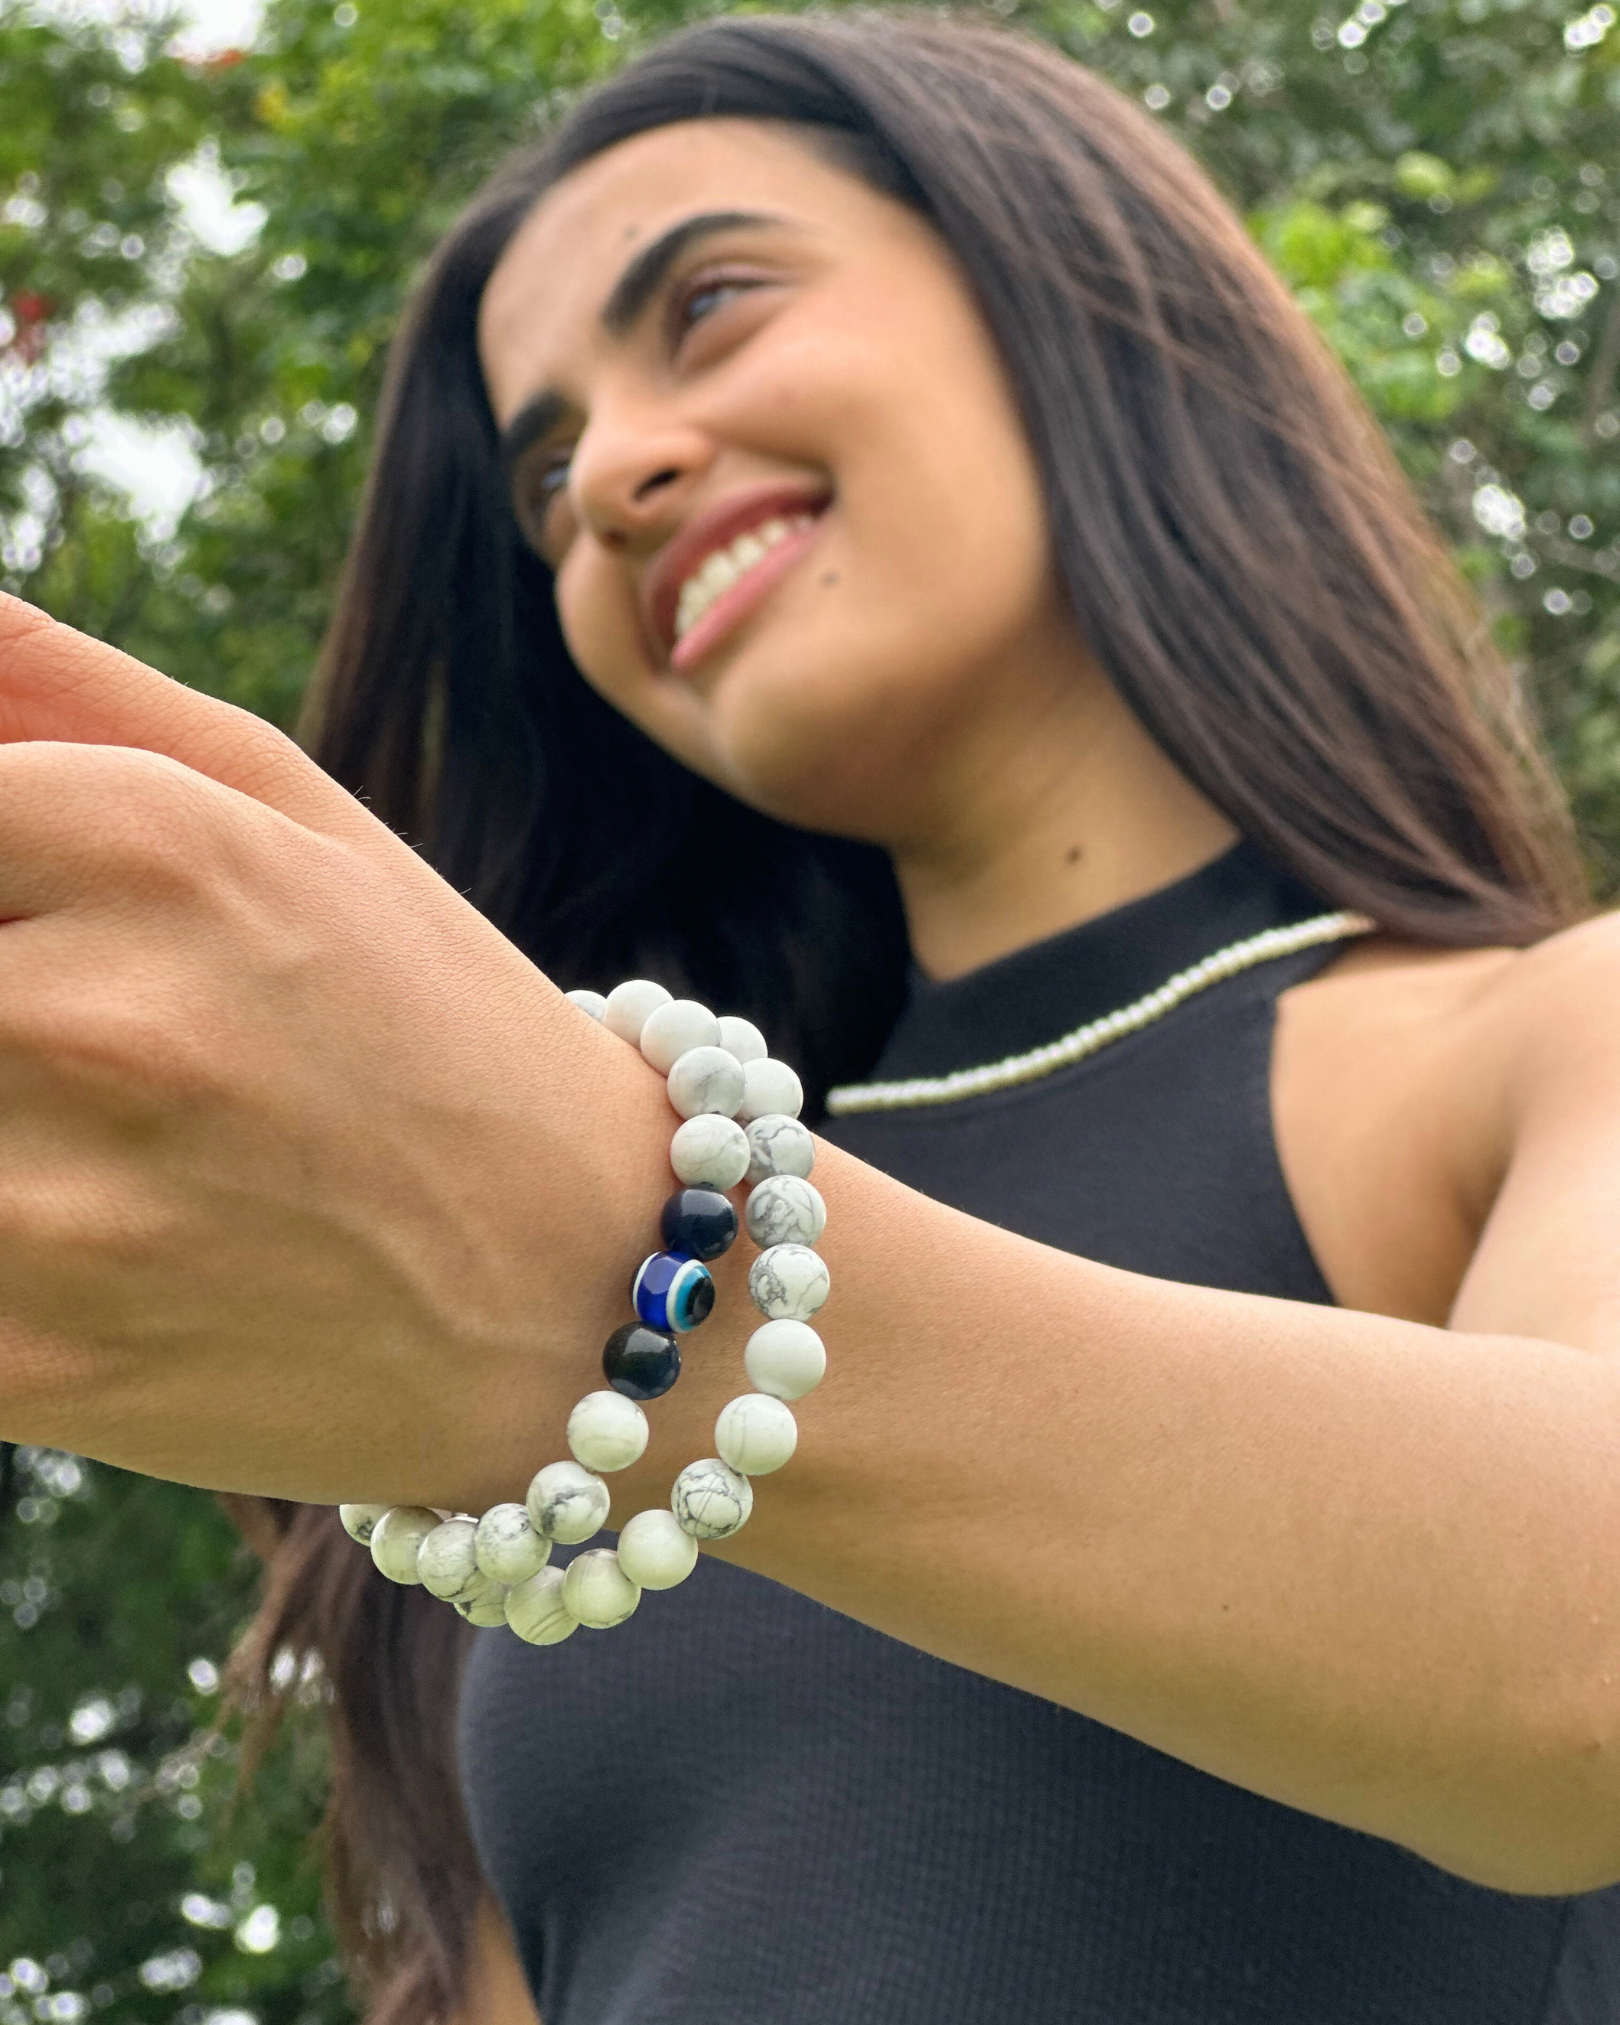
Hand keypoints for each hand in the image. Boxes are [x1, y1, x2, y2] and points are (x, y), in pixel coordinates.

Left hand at [0, 595, 672, 1507]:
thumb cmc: (434, 1026)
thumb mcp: (299, 818)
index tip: (38, 921)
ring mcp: (56, 1209)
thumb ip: (69, 693)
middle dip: (5, 989)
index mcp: (155, 845)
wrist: (589, 1293)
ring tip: (112, 1129)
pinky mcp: (37, 1367)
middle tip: (97, 1031)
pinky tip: (96, 1238)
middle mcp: (92, 1014)